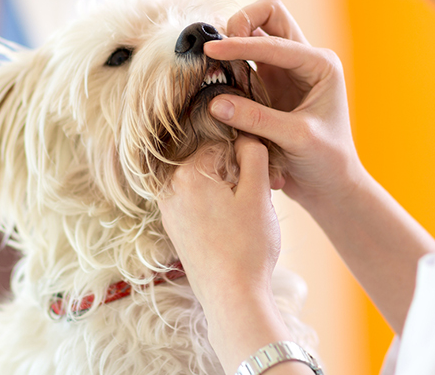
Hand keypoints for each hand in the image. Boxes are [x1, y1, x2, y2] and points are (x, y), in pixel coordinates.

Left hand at [158, 134, 278, 305]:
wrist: (231, 297)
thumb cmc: (248, 246)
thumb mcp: (259, 193)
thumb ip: (253, 154)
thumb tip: (244, 136)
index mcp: (189, 172)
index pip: (224, 144)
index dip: (249, 158)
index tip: (265, 179)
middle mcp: (171, 187)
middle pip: (211, 163)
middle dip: (237, 174)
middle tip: (262, 196)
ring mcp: (168, 209)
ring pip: (204, 183)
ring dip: (227, 190)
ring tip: (248, 214)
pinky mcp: (173, 228)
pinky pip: (196, 202)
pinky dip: (215, 207)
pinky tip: (232, 226)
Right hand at [209, 0, 362, 213]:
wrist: (331, 186)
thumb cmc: (326, 162)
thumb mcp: (295, 139)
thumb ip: (257, 118)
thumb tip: (214, 102)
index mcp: (319, 64)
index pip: (274, 40)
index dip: (240, 44)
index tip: (211, 51)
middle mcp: (303, 60)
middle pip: (268, 14)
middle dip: (241, 22)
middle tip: (217, 48)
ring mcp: (285, 70)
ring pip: (254, 32)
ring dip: (232, 42)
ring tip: (211, 63)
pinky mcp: (268, 85)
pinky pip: (244, 60)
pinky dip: (228, 63)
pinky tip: (215, 78)